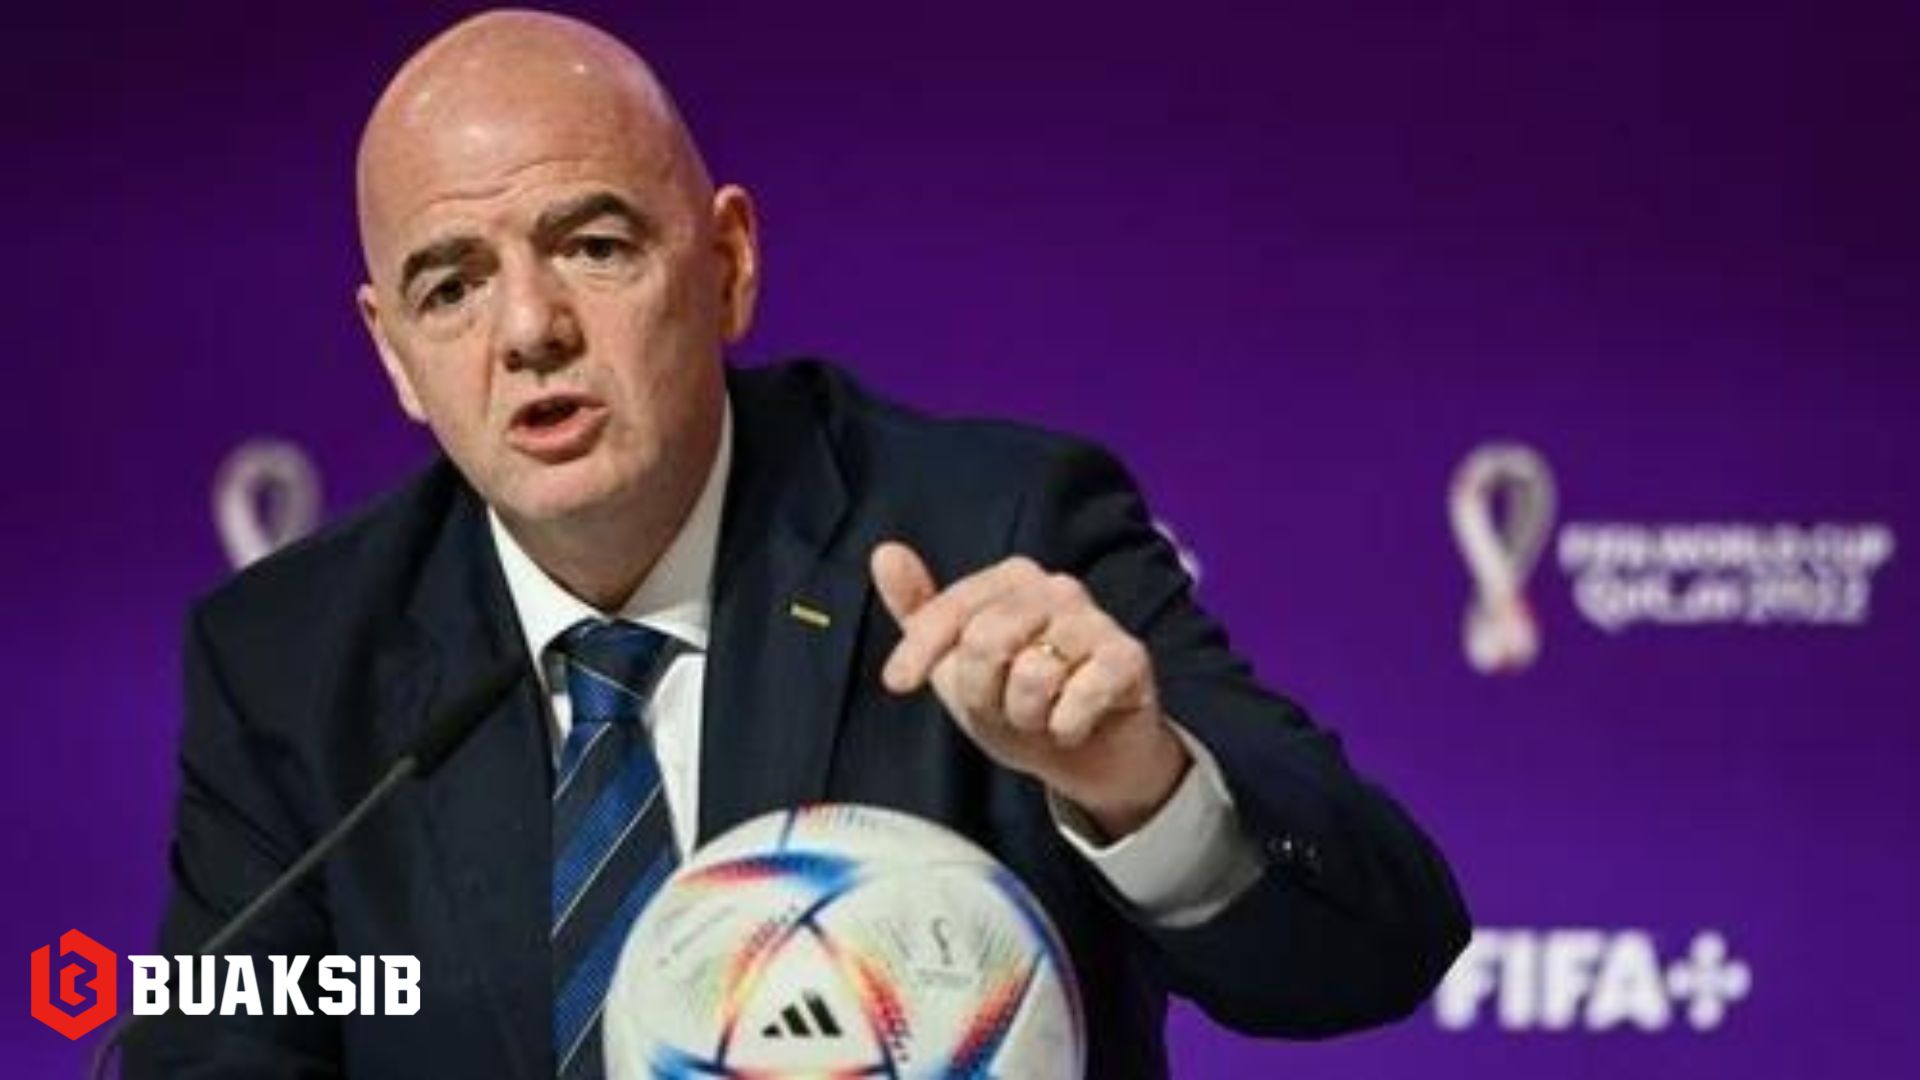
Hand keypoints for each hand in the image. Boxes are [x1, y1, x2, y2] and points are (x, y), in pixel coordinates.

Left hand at [870, 541, 1189, 837]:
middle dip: (981, 694)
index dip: (919, 650)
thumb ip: (920, 612)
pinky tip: (1073, 726)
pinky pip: (1078, 698)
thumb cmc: (1018, 702)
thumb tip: (885, 552)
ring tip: (1040, 717)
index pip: (952, 609)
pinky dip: (1065, 727)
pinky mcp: (1129, 658)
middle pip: (986, 641)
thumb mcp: (956, 666)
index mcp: (1013, 580)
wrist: (1086, 755)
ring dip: (1025, 717)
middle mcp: (1057, 588)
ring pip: (1031, 675)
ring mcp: (1096, 620)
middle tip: (1001, 711)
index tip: (897, 684)